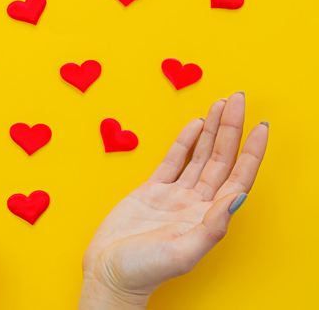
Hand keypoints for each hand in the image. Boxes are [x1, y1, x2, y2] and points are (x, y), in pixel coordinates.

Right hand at [79, 92, 268, 309]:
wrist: (110, 272)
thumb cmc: (145, 270)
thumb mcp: (182, 252)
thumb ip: (212, 225)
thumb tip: (238, 197)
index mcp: (208, 217)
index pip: (238, 177)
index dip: (251, 151)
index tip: (261, 126)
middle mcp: (196, 203)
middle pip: (220, 158)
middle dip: (230, 127)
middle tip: (237, 98)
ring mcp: (174, 195)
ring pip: (199, 155)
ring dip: (211, 130)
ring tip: (219, 104)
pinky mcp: (152, 190)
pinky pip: (173, 160)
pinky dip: (184, 141)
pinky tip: (193, 125)